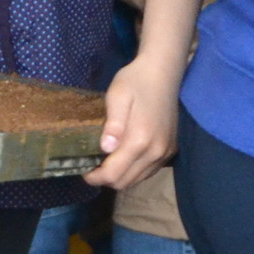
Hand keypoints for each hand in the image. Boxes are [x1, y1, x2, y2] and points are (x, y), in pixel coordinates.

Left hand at [86, 54, 182, 191]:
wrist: (163, 72)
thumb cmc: (135, 81)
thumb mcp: (117, 96)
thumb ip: (113, 124)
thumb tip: (106, 149)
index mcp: (139, 140)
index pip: (113, 174)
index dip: (95, 177)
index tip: (83, 170)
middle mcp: (155, 152)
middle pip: (124, 182)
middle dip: (105, 179)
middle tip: (92, 166)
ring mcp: (165, 152)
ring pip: (137, 180)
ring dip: (120, 176)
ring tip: (107, 163)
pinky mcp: (170, 149)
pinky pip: (149, 171)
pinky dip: (134, 171)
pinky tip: (124, 158)